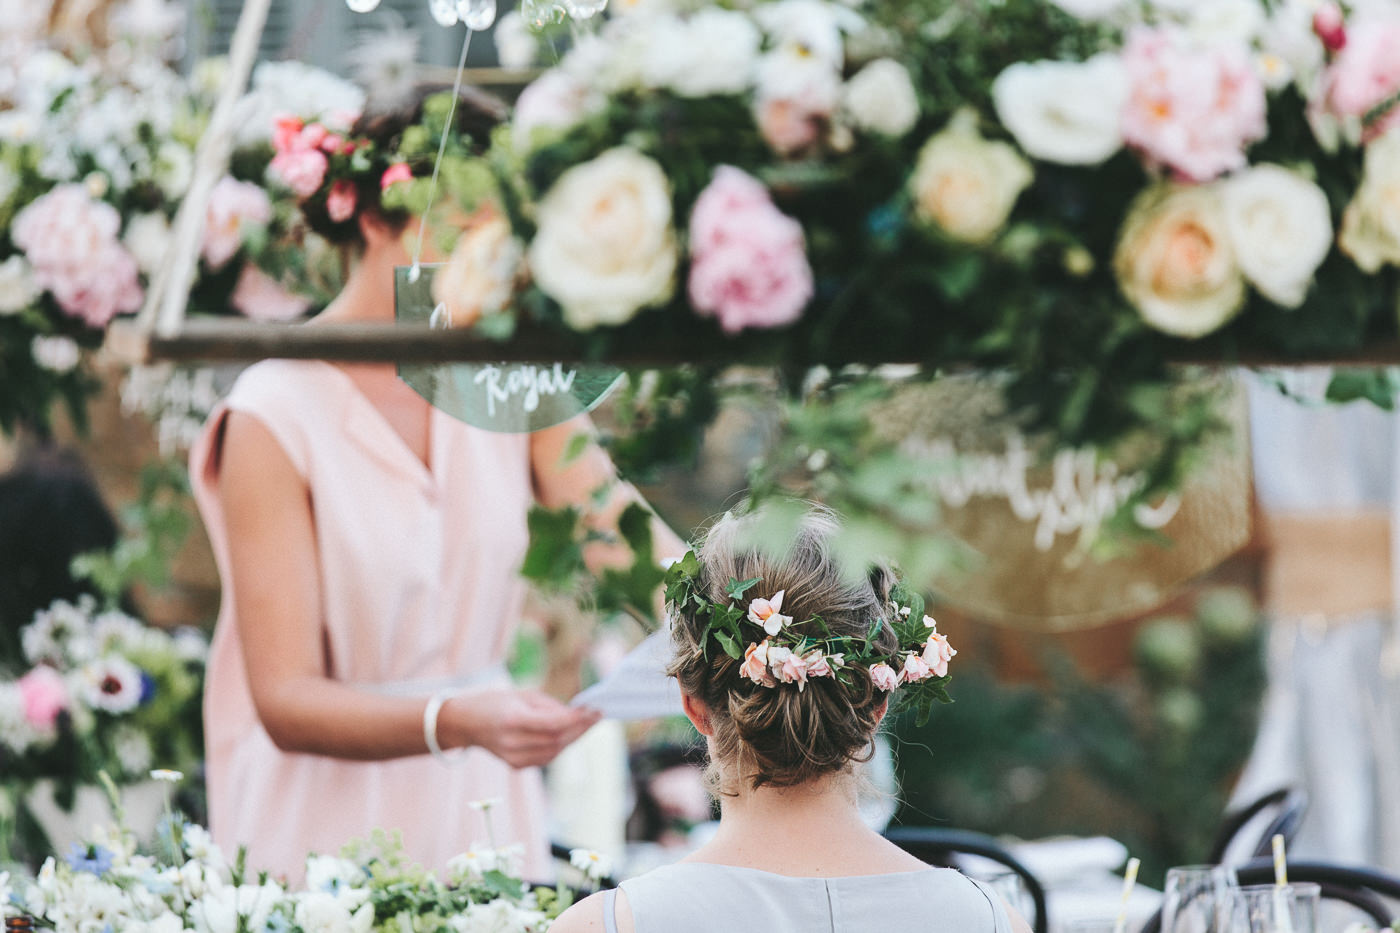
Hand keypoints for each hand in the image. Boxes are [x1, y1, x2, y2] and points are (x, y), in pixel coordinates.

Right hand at [440, 687, 601, 768]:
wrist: (466, 723)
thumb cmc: (496, 702)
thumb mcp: (522, 694)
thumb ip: (550, 706)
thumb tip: (576, 715)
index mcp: (513, 720)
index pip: (553, 724)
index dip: (577, 719)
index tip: (595, 710)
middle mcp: (513, 742)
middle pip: (557, 739)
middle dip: (581, 728)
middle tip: (598, 716)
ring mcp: (514, 758)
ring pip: (555, 751)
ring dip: (574, 738)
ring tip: (587, 724)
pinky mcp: (516, 766)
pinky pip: (547, 757)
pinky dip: (561, 746)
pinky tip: (570, 735)